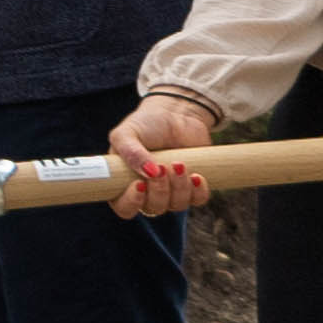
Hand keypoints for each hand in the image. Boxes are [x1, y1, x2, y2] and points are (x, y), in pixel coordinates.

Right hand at [107, 89, 225, 214]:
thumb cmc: (146, 124)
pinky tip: (197, 175)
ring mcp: (171, 192)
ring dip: (180, 187)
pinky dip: (198, 190)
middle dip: (160, 190)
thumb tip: (150, 174)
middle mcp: (147, 192)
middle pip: (153, 208)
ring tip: (180, 164)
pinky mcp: (193, 188)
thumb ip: (129, 152)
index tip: (139, 184)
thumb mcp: (127, 133)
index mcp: (124, 183)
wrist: (177, 114)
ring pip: (177, 206)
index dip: (131, 203)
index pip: (124, 207)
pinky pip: (198, 200)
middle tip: (162, 166)